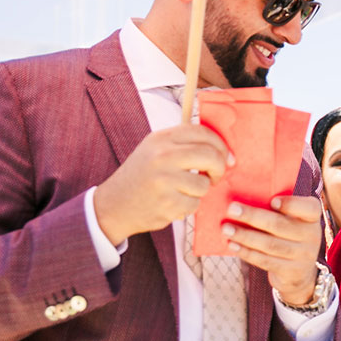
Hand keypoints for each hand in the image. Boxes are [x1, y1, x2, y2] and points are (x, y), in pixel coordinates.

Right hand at [93, 123, 227, 242]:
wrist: (113, 204)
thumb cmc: (142, 177)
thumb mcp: (155, 150)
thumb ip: (183, 145)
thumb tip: (222, 148)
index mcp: (160, 139)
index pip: (202, 133)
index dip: (221, 145)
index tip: (227, 158)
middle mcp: (162, 156)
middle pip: (210, 156)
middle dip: (220, 168)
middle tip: (215, 177)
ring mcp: (164, 179)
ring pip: (204, 184)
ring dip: (200, 191)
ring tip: (182, 191)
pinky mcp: (167, 202)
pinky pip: (194, 204)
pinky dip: (188, 207)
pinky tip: (172, 203)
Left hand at [224, 196, 323, 305]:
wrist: (299, 271)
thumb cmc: (287, 234)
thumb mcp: (291, 220)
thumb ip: (276, 209)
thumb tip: (244, 199)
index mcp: (312, 216)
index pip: (309, 208)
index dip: (292, 204)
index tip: (272, 201)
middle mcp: (312, 235)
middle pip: (281, 225)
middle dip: (253, 216)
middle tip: (232, 209)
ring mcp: (304, 255)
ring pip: (271, 244)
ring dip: (245, 236)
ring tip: (226, 229)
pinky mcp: (292, 272)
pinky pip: (266, 261)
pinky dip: (247, 253)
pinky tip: (233, 245)